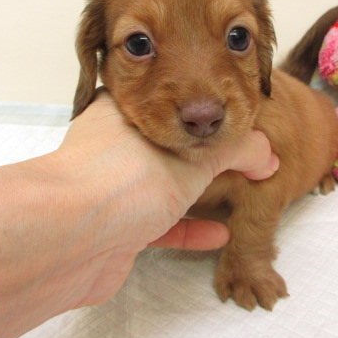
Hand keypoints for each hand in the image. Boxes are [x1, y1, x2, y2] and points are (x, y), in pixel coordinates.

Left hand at [45, 89, 278, 306]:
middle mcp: (113, 145)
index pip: (170, 99)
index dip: (204, 110)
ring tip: (235, 196)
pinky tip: (218, 234)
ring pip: (159, 186)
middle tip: (242, 163)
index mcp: (126, 111)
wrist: (69, 238)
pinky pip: (155, 224)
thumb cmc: (128, 178)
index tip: (234, 122)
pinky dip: (186, 228)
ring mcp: (109, 188)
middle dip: (204, 156)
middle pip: (166, 145)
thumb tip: (268, 156)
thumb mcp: (195, 158)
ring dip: (198, 194)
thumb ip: (237, 150)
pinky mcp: (111, 228)